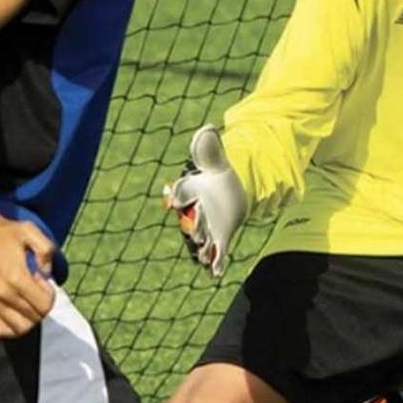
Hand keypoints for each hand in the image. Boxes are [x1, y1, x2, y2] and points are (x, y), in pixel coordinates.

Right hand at [0, 217, 56, 337]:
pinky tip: (15, 311)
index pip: (45, 305)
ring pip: (20, 328)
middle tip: (33, 285)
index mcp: (16, 278)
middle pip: (35, 317)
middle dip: (41, 303)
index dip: (50, 294)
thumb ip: (47, 250)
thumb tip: (47, 273)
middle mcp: (2, 294)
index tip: (41, 279)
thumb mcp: (31, 231)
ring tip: (24, 298)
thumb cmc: (4, 231)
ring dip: (29, 316)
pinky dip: (11, 327)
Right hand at [163, 126, 247, 278]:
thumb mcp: (215, 160)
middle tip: (197, 231)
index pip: (180, 194)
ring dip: (201, 249)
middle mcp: (193, 213)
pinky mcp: (219, 238)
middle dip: (193, 226)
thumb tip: (208, 128)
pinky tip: (216, 273)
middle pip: (190, 221)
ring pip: (199, 240)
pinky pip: (215, 252)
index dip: (176, 196)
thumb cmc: (216, 175)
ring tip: (205, 255)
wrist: (229, 190)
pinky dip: (215, 263)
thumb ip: (210, 148)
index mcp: (190, 192)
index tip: (173, 199)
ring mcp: (205, 228)